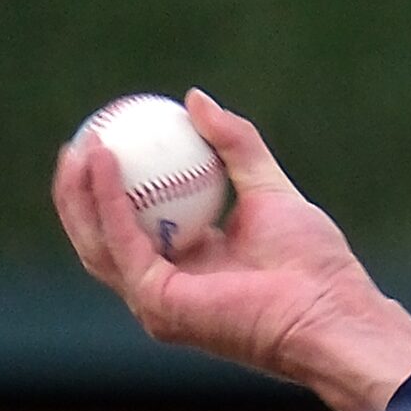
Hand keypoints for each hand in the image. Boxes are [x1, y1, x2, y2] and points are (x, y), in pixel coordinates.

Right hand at [52, 90, 410, 410]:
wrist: (332, 311)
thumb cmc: (314, 263)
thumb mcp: (270, 188)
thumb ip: (236, 146)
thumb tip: (196, 99)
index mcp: (189, 265)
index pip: (132, 225)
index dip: (108, 187)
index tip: (103, 139)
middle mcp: (166, 287)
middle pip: (101, 236)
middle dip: (78, 191)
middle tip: (78, 141)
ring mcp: (156, 301)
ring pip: (98, 242)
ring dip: (81, 193)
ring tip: (81, 146)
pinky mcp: (158, 303)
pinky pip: (122, 243)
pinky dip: (108, 201)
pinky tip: (104, 161)